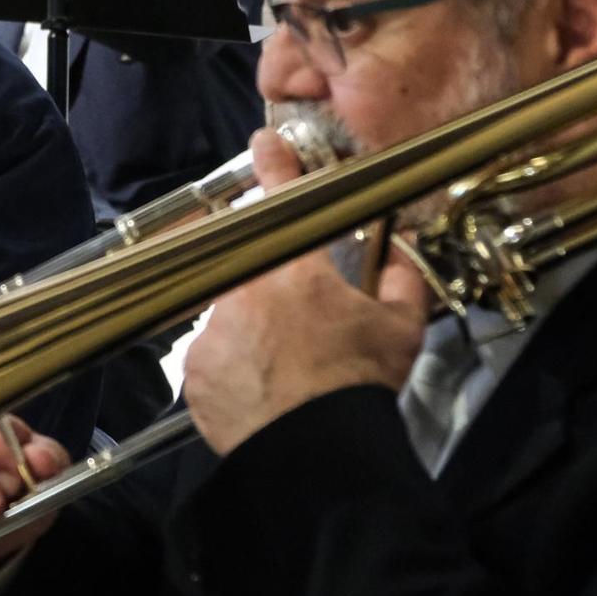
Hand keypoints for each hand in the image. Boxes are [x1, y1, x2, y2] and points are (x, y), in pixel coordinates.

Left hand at [183, 129, 432, 454]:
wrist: (317, 451)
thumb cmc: (359, 385)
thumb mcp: (401, 331)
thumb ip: (402, 283)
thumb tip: (402, 254)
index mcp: (296, 271)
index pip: (284, 201)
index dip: (276, 167)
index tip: (264, 144)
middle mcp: (245, 288)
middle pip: (246, 261)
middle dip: (263, 278)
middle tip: (289, 316)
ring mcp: (213, 327)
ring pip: (228, 311)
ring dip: (250, 329)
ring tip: (280, 368)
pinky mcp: (194, 368)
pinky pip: (212, 356)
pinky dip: (232, 367)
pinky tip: (260, 390)